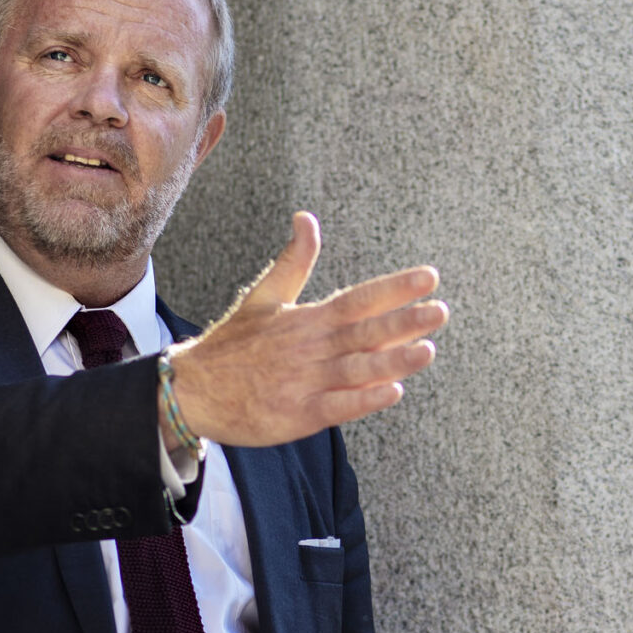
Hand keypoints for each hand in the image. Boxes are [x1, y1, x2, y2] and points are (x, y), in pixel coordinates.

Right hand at [166, 214, 445, 447]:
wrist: (192, 389)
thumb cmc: (233, 345)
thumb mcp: (263, 296)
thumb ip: (294, 261)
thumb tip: (307, 218)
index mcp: (308, 318)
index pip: (359, 297)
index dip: (394, 288)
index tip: (429, 277)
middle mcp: (311, 347)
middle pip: (364, 331)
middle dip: (404, 321)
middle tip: (440, 311)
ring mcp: (306, 381)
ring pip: (358, 369)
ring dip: (393, 359)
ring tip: (427, 349)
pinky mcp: (298, 414)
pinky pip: (338, 406)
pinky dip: (364, 400)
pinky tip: (392, 392)